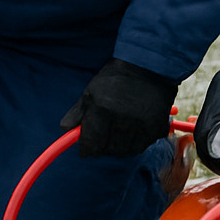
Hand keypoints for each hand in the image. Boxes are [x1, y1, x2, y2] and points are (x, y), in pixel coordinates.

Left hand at [59, 58, 177, 157]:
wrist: (148, 68)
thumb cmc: (114, 79)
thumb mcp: (91, 91)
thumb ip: (77, 112)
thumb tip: (65, 129)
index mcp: (102, 109)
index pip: (91, 143)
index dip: (87, 148)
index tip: (85, 149)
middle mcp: (122, 119)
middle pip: (107, 149)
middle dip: (100, 147)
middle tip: (100, 140)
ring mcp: (140, 125)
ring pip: (123, 151)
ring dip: (116, 148)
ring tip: (115, 135)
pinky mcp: (154, 128)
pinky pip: (140, 148)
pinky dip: (132, 146)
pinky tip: (128, 135)